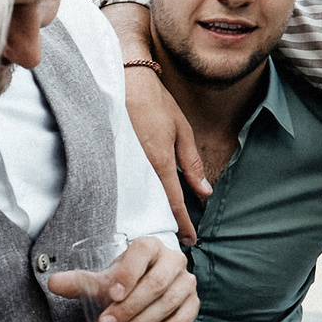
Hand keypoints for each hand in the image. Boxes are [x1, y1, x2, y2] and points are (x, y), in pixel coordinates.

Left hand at [49, 235, 196, 321]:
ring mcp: (186, 282)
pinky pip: (181, 320)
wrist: (141, 293)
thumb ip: (78, 282)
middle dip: (130, 307)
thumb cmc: (121, 284)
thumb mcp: (99, 282)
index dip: (128, 273)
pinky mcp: (192, 304)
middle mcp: (173, 260)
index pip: (143, 251)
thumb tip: (53, 283)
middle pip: (156, 282)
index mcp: (149, 246)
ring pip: (168, 303)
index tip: (111, 295)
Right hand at [101, 0, 212, 244]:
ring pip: (142, 198)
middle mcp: (141, 169)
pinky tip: (145, 205)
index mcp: (160, 162)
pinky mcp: (116, 160)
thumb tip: (205, 191)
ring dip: (155, 213)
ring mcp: (126, 166)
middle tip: (180, 241)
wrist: (122, 80)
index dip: (184, 223)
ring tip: (165, 229)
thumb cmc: (154, 102)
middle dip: (169, 224)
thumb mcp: (180, 130)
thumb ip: (191, 163)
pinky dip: (141, 198)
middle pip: (156, 206)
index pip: (174, 202)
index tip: (191, 240)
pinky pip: (129, 185)